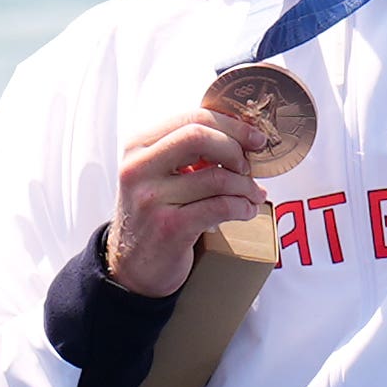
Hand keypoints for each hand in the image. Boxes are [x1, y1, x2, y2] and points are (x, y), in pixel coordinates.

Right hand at [104, 103, 268, 295]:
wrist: (131, 267)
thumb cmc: (153, 215)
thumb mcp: (156, 174)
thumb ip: (184, 151)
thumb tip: (239, 135)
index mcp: (138, 146)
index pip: (192, 118)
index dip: (231, 125)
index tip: (254, 138)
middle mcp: (139, 168)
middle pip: (200, 137)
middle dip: (236, 149)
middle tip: (250, 167)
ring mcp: (152, 198)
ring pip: (217, 177)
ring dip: (246, 186)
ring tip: (254, 195)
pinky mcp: (169, 227)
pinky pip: (220, 207)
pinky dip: (242, 207)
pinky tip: (246, 211)